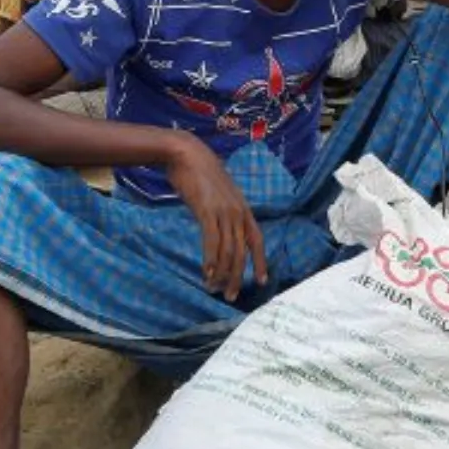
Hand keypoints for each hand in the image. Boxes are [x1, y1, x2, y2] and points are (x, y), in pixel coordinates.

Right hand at [164, 133, 267, 299]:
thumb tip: (219, 229)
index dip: (260, 261)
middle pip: (242, 251)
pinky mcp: (207, 211)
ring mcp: (223, 212)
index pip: (257, 240)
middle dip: (237, 276)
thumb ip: (223, 212)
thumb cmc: (200, 173)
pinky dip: (209, 260)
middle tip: (230, 295)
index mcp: (243, 208)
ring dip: (221, 273)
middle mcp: (237, 212)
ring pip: (228, 250)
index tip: (261, 281)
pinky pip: (211, 241)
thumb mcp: (219, 194)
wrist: (187, 153)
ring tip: (214, 288)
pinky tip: (206, 273)